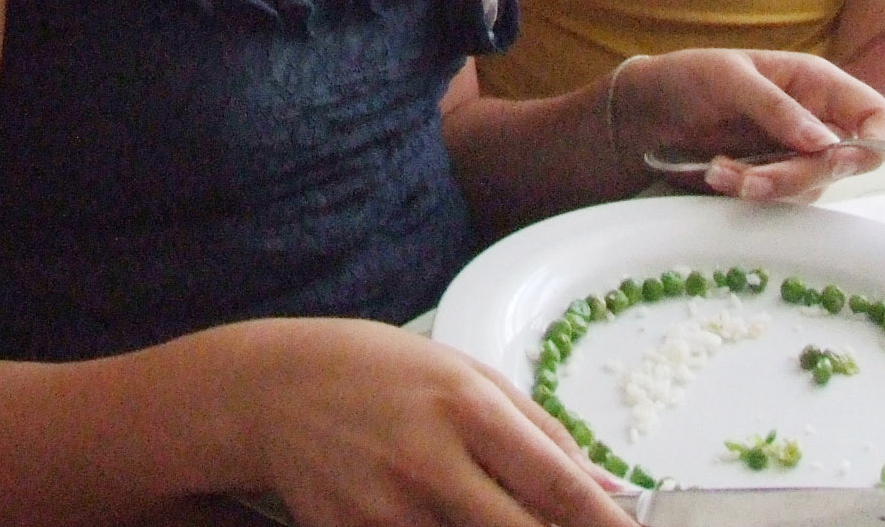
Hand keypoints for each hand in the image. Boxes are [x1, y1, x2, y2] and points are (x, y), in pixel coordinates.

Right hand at [240, 319, 638, 526]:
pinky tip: (447, 521)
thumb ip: (543, 432)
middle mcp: (429, 462)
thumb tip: (609, 488)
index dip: (607, 525)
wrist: (274, 389)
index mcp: (466, 408)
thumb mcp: (467, 373)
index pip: (557, 483)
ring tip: (489, 511)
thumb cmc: (382, 373)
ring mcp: (387, 511)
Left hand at [614, 49, 884, 203]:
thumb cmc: (689, 79)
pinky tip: (716, 175)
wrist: (645, 114)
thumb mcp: (729, 79)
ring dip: (765, 186)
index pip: (878, 118)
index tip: (838, 159)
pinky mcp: (772, 182)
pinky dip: (747, 192)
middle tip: (754, 178)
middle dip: (799, 175)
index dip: (876, 143)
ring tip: (719, 170)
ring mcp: (795, 156)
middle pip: (846, 165)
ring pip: (810, 189)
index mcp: (818, 84)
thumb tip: (824, 143)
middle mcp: (817, 122)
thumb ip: (777, 108)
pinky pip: (778, 200)